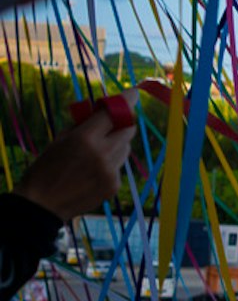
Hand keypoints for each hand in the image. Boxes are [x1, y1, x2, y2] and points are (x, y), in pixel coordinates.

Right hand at [15, 111, 133, 219]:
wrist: (40, 206)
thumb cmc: (45, 168)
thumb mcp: (60, 138)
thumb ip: (84, 123)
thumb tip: (104, 110)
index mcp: (86, 138)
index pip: (115, 112)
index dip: (126, 101)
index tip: (133, 94)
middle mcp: (102, 153)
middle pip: (129, 129)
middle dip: (123, 124)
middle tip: (113, 125)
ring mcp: (110, 171)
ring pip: (126, 148)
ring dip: (117, 145)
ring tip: (98, 153)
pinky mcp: (113, 186)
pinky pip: (118, 167)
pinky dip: (111, 165)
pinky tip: (93, 173)